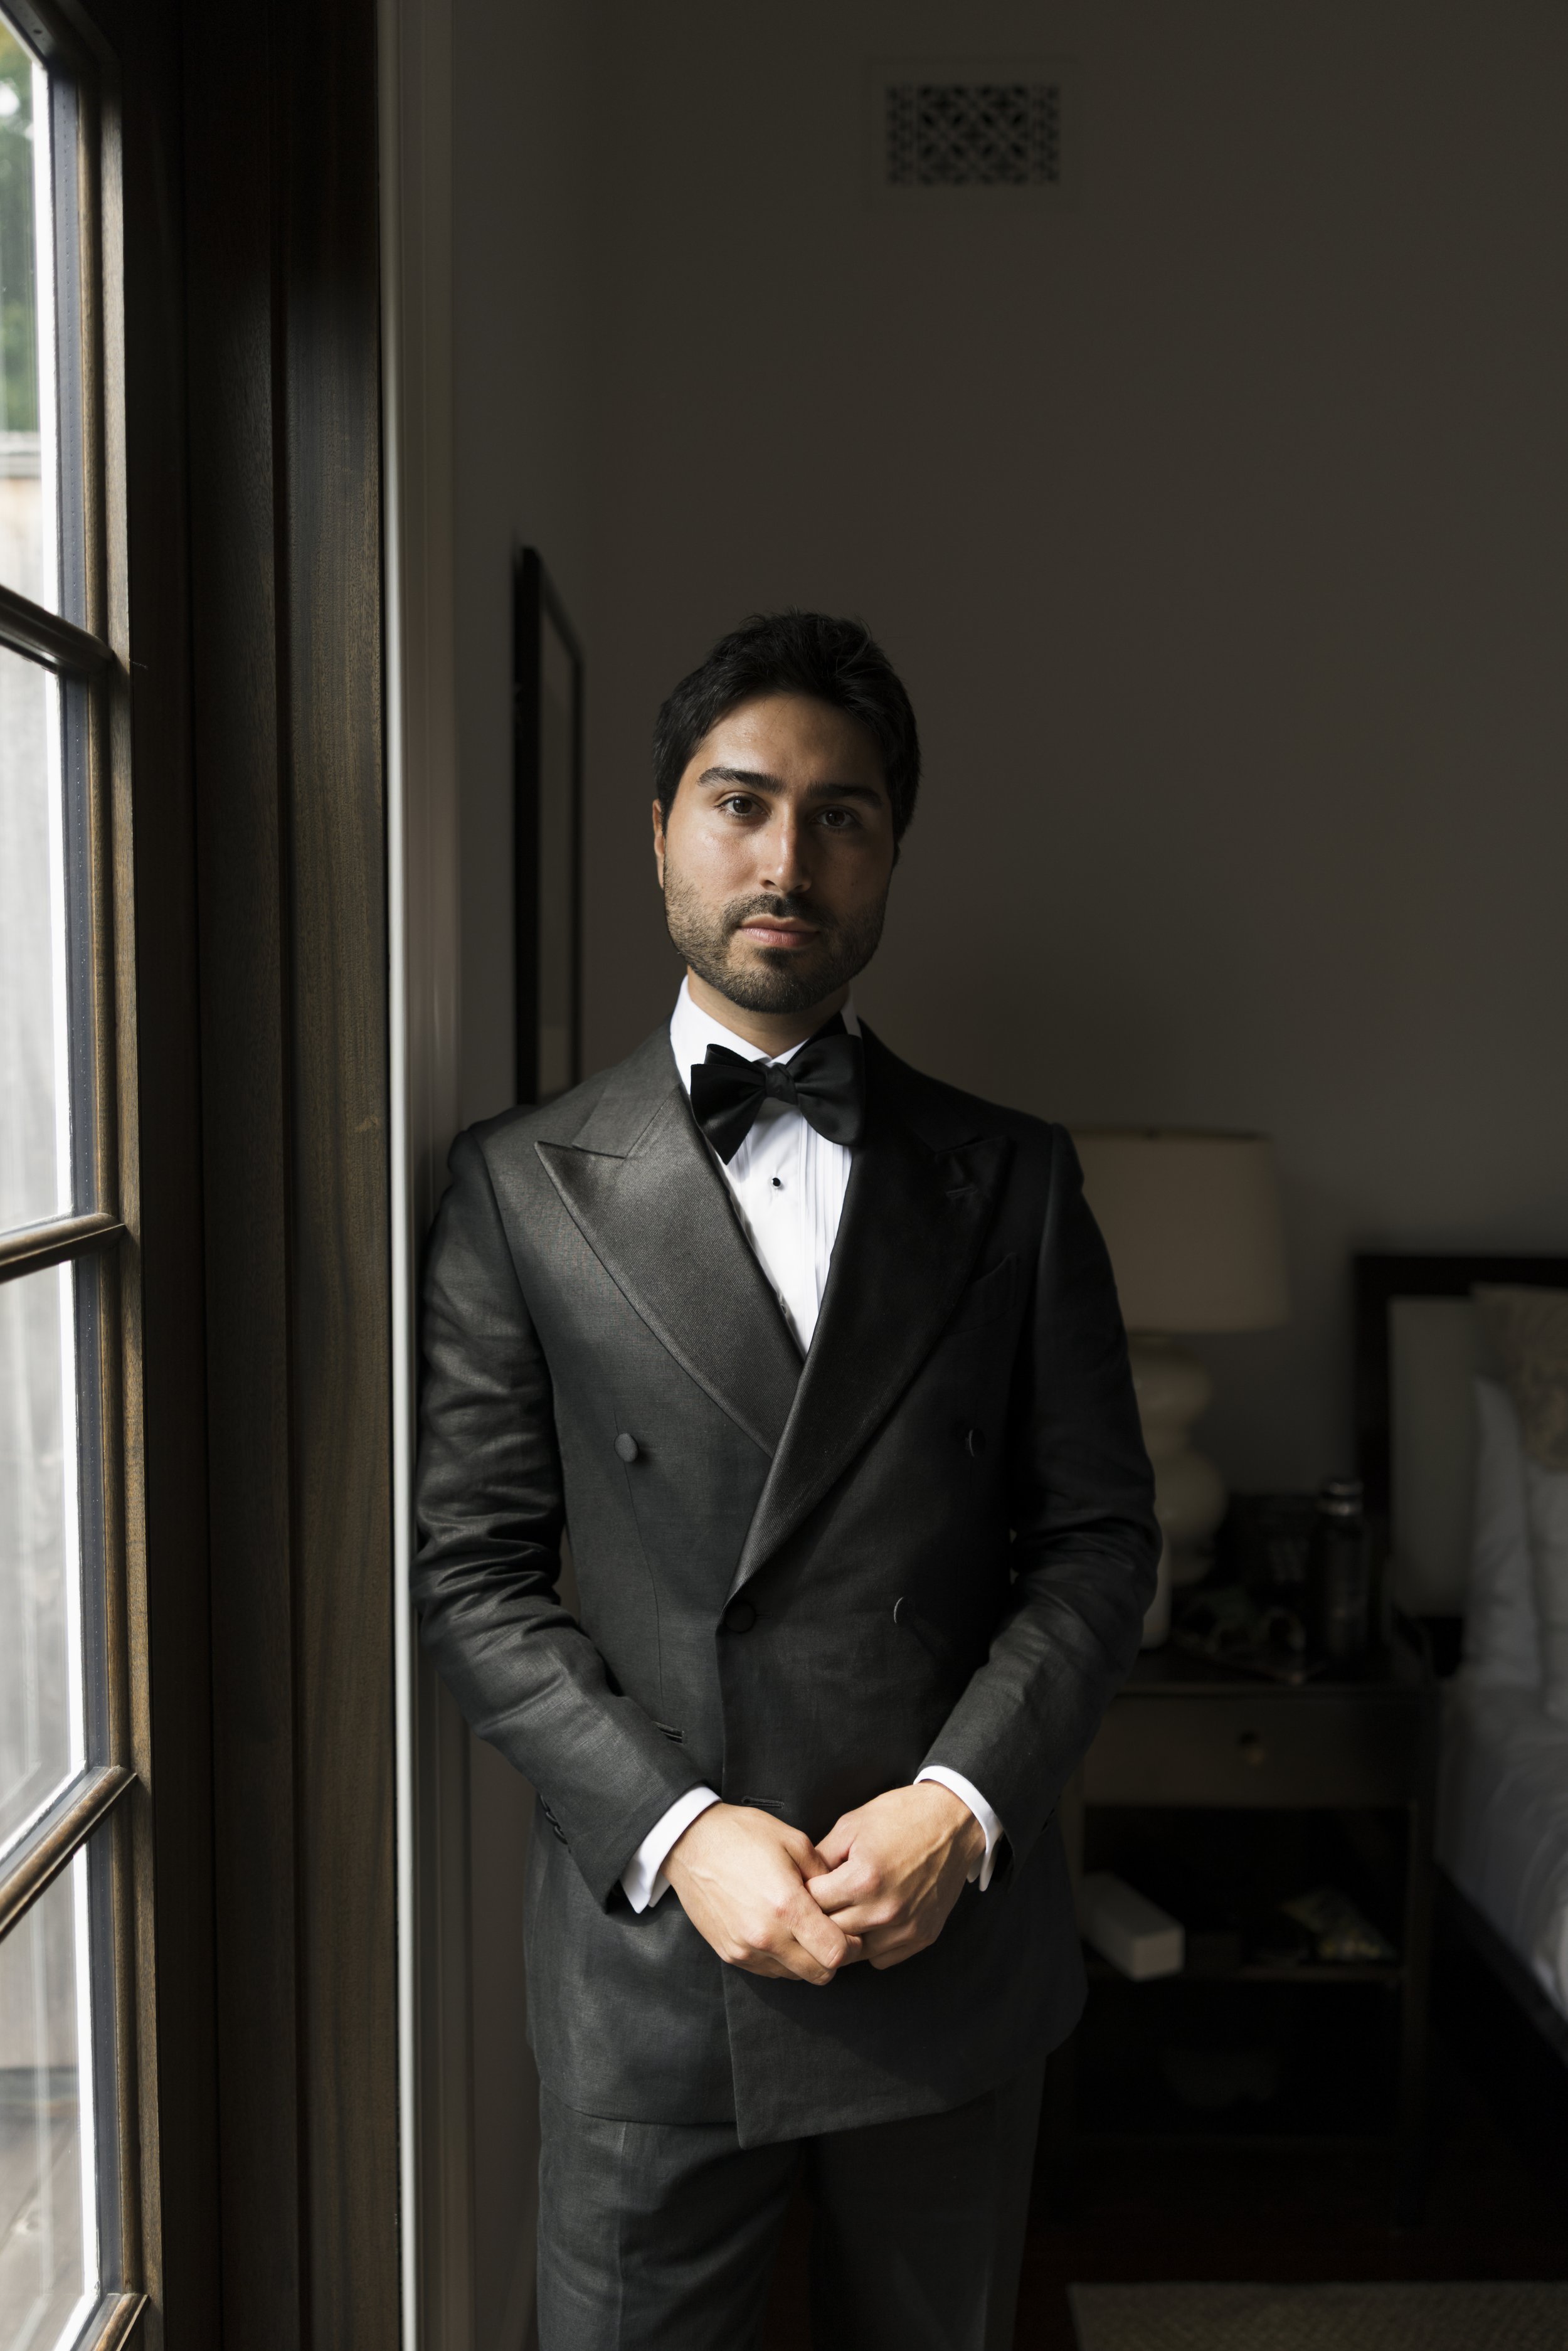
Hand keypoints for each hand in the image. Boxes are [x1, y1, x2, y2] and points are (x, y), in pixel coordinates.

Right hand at [663, 1802, 861, 1985]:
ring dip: (806, 1961)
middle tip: (832, 1935)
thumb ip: (823, 1874)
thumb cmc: (742, 1835)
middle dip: (832, 1958)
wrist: (690, 1843)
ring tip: (803, 1930)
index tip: (852, 1932)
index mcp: (786, 1906)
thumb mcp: (793, 1841)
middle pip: (819, 1975)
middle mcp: (766, 1936)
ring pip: (794, 1976)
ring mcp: (745, 1949)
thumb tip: (841, 1896)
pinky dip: (781, 1960)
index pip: (835, 1953)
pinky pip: (768, 1971)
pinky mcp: (729, 1954)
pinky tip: (779, 1932)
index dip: (851, 1946)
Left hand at [807, 1784, 984, 1970]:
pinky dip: (870, 1945)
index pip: (812, 1905)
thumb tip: (798, 1881)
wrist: (953, 1821)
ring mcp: (906, 1927)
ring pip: (854, 1953)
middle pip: (830, 1933)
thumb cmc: (901, 1817)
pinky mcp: (922, 1936)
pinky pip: (881, 1959)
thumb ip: (820, 1857)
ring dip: (842, 1937)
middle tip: (817, 1904)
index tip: (802, 1888)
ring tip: (841, 1913)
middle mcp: (885, 1910)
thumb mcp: (851, 1825)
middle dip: (817, 1919)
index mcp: (863, 1879)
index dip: (802, 1894)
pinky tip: (868, 1922)